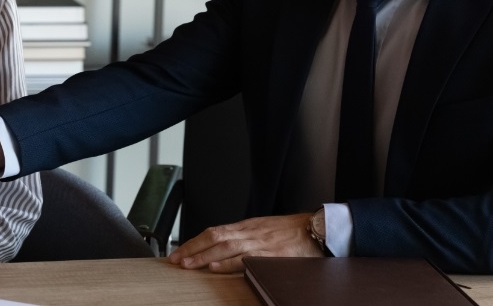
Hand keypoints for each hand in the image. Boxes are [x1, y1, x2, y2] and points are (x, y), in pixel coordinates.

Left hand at [166, 213, 322, 272]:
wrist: (317, 228)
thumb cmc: (292, 231)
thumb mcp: (264, 229)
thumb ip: (246, 236)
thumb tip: (224, 247)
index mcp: (247, 226)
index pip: (214, 232)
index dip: (194, 241)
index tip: (179, 251)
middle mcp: (249, 232)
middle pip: (213, 237)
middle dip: (192, 249)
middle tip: (175, 259)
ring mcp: (259, 242)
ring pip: (224, 247)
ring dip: (203, 256)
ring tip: (187, 264)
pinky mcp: (270, 254)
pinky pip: (244, 258)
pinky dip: (227, 262)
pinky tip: (214, 267)